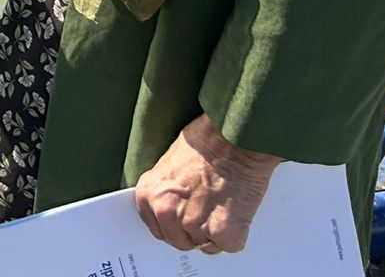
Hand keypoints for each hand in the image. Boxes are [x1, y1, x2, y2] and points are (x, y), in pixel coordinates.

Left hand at [133, 114, 280, 254]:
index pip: (157, 228)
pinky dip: (235, 233)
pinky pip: (228, 246)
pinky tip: (235, 210)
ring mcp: (194, 224)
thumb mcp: (171, 163)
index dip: (174, 225)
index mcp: (149, 194)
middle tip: (208, 209)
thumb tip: (175, 205)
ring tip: (222, 203)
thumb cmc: (207, 141)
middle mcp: (167, 212)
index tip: (184, 220)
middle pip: (180, 240)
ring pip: (205, 245)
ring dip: (215, 231)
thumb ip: (168, 190)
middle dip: (194, 230)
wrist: (234, 138)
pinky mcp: (222, 233)